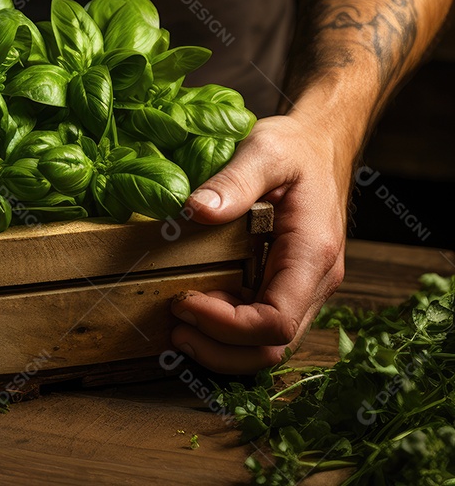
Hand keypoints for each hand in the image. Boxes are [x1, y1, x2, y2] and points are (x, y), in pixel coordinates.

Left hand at [169, 114, 349, 373]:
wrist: (320, 146)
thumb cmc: (297, 149)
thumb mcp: (264, 151)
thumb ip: (233, 181)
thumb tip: (196, 210)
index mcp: (312, 255)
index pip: (276, 322)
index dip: (227, 325)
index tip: (185, 302)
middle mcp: (314, 282)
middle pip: (273, 347)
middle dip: (220, 348)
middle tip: (174, 327)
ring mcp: (303, 288)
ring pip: (269, 347)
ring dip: (223, 348)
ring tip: (180, 329)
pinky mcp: (287, 286)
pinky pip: (262, 327)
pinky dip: (229, 334)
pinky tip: (198, 315)